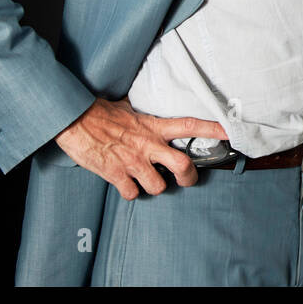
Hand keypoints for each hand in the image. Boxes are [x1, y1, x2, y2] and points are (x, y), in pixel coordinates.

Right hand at [53, 97, 227, 200]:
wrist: (73, 120)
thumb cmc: (100, 113)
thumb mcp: (130, 109)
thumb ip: (146, 116)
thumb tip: (152, 114)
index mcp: (153, 127)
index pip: (190, 126)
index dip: (213, 129)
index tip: (229, 132)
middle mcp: (148, 145)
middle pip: (183, 165)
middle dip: (189, 177)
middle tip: (186, 179)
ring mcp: (133, 162)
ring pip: (159, 186)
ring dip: (154, 186)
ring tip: (145, 179)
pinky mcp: (115, 174)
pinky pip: (132, 194)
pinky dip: (130, 192)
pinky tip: (125, 183)